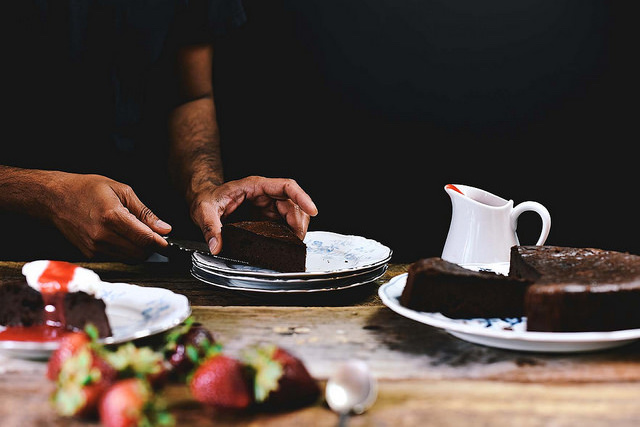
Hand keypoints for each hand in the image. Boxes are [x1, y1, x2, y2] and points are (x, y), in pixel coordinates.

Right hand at [49, 173, 170, 261]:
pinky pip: (117, 258)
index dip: (161, 243)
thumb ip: (144, 212)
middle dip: (151, 247)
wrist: (55, 198)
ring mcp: (95, 248)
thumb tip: (164, 228)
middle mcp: (103, 236)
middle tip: (153, 235)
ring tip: (135, 233)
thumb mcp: (121, 190)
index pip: (145, 239)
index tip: (168, 242)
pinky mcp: (90, 254)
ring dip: (139, 250)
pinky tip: (121, 237)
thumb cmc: (86, 189)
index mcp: (112, 217)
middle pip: (140, 253)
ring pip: (130, 258)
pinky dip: (125, 251)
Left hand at [189, 176, 317, 253]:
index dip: (302, 197)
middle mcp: (265, 194)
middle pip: (294, 204)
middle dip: (299, 222)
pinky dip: (289, 234)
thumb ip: (210, 227)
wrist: (203, 200)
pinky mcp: (267, 217)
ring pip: (293, 214)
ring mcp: (268, 205)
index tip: (312, 210)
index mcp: (255, 186)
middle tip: (296, 241)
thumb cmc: (207, 199)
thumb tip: (216, 245)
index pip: (286, 186)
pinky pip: (285, 223)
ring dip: (297, 229)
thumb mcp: (204, 211)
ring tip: (293, 244)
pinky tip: (286, 244)